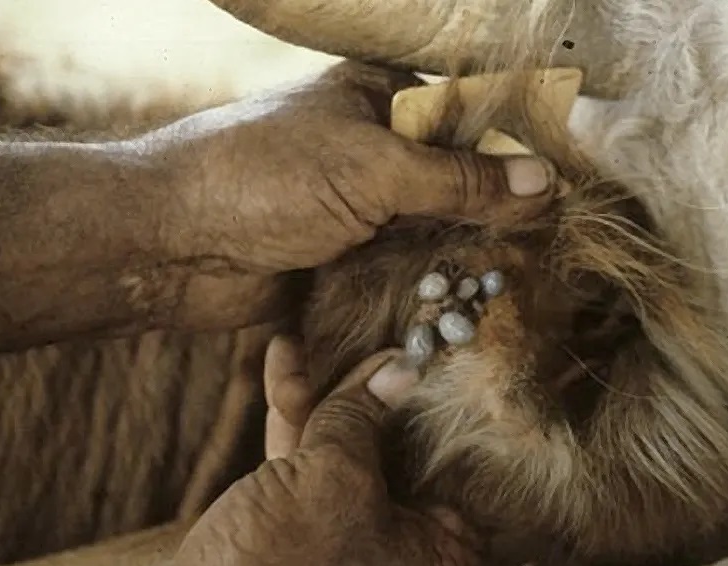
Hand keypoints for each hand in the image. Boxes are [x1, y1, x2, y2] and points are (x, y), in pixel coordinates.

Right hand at [121, 338, 481, 565]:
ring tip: (306, 341)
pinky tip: (283, 364)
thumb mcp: (334, 478)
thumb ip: (365, 417)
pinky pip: (305, 462)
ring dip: (323, 394)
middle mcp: (399, 550)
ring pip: (346, 449)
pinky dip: (294, 417)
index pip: (453, 464)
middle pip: (397, 448)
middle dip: (370, 388)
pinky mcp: (294, 529)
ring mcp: (344, 538)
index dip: (440, 404)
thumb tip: (402, 366)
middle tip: (365, 335)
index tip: (428, 351)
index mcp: (437, 555)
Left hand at [169, 60, 563, 272]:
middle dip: (491, 214)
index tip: (559, 194)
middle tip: (545, 249)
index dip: (513, 155)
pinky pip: (399, 271)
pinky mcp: (341, 259)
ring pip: (428, 231)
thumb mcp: (373, 170)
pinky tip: (467, 305)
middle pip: (451, 181)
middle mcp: (369, 150)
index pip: (466, 120)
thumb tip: (541, 182)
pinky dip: (428, 287)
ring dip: (461, 257)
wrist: (168, 246)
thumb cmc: (261, 179)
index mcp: (376, 99)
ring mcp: (355, 208)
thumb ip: (458, 179)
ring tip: (516, 283)